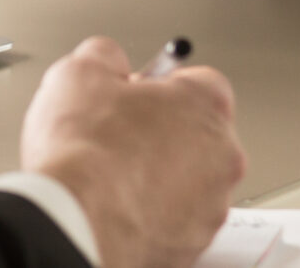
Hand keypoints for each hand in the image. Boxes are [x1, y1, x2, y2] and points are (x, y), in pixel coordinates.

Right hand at [20, 37, 244, 267]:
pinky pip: (177, 219)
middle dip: (164, 132)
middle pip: (198, 133)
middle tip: (122, 134)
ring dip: (161, 176)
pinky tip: (119, 205)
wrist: (77, 218)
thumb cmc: (85, 151)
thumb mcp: (81, 71)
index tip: (137, 93)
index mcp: (206, 104)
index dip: (161, 87)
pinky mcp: (193, 243)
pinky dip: (154, 213)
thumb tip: (108, 61)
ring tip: (115, 174)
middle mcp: (222, 155)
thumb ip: (107, 56)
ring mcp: (211, 204)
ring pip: (190, 180)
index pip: (200, 82)